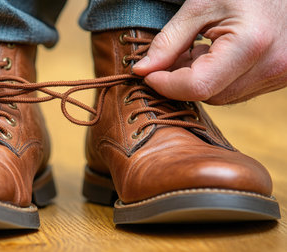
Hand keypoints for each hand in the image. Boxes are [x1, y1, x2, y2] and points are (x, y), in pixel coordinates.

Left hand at [133, 0, 286, 104]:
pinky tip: (212, 57)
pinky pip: (236, 90)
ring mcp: (278, 75)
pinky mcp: (277, 77)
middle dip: (180, 81)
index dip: (166, 84)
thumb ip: (168, 41)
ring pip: (221, 96)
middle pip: (208, 94)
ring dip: (197, 81)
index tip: (147, 74)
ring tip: (194, 51)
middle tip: (168, 59)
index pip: (198, 85)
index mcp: (251, 43)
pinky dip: (215, 79)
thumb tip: (142, 71)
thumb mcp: (199, 7)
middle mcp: (271, 66)